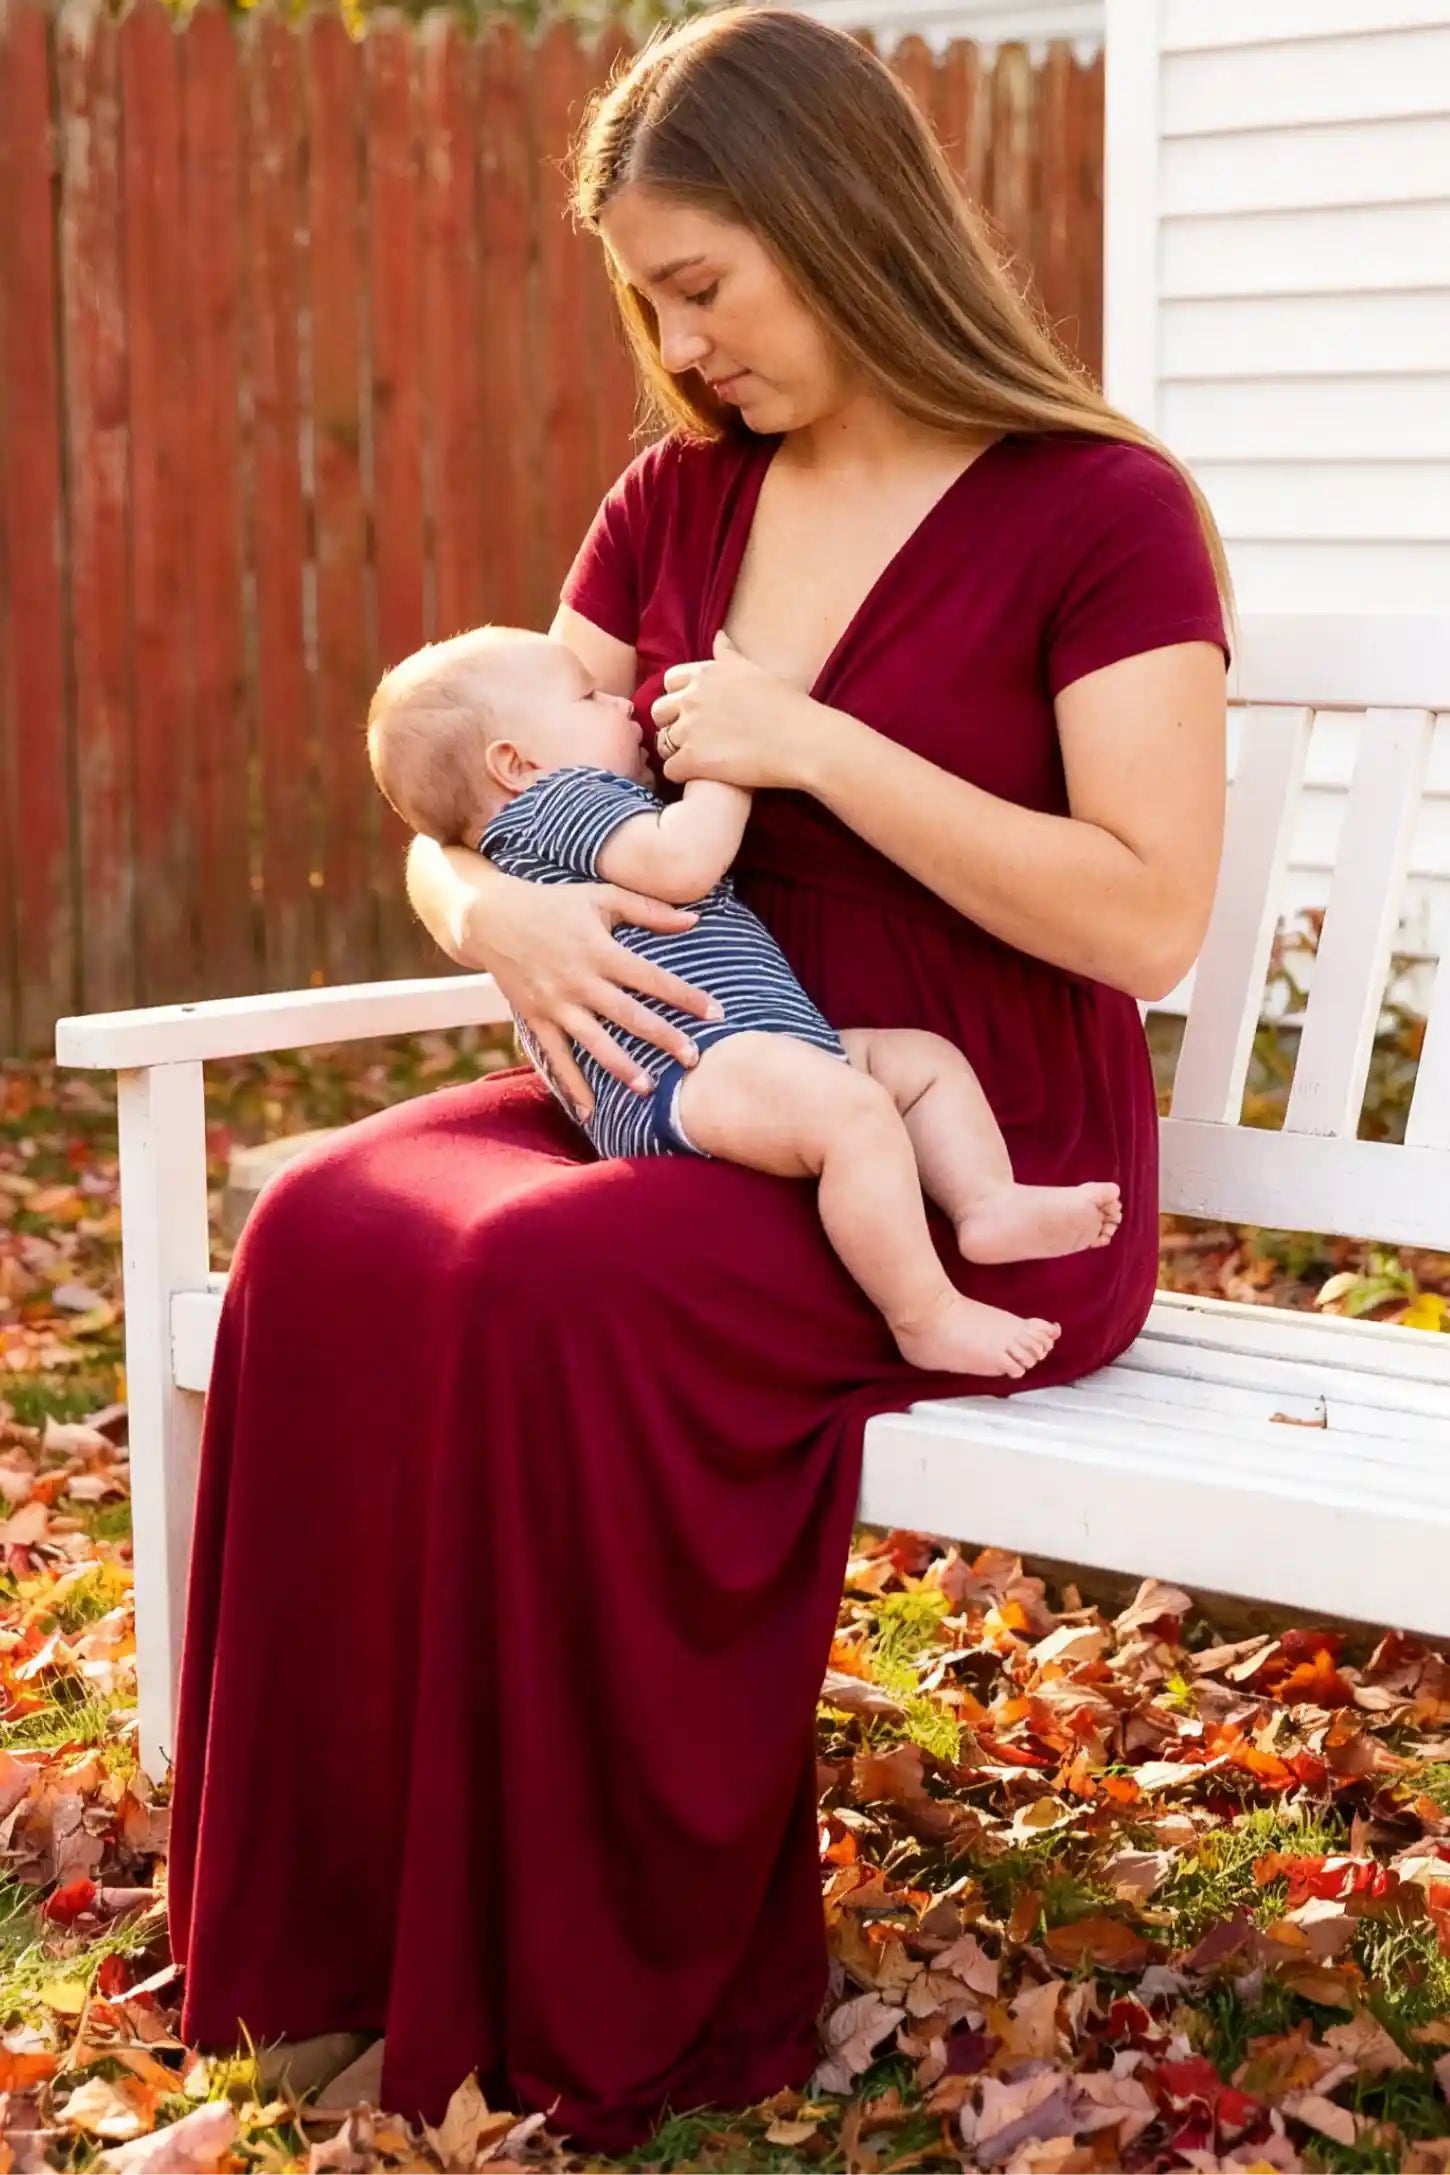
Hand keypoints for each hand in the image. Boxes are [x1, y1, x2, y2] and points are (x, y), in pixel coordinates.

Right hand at [464, 873, 721, 1120]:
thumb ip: (649, 909)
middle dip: (664, 1038)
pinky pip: (555, 1057)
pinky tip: (590, 1111)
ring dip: (621, 1067)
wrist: (490, 917)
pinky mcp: (534, 1018)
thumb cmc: (553, 903)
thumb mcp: (600, 896)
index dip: (686, 996)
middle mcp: (579, 980)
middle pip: (629, 1015)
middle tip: (695, 1060)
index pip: (653, 978)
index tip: (717, 1013)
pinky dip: (572, 1085)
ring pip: (594, 1042)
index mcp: (600, 950)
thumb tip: (695, 920)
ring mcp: (555, 1003)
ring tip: (648, 1089)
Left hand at [652, 629, 824, 790]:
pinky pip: (670, 769)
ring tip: (704, 759)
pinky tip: (704, 775)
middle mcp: (692, 697)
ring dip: (678, 751)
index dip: (680, 699)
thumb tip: (718, 636)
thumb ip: (729, 655)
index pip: (669, 682)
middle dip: (672, 724)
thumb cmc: (787, 706)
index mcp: (705, 673)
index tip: (698, 713)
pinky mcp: (693, 759)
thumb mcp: (755, 670)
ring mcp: (690, 728)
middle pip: (659, 712)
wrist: (804, 741)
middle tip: (696, 739)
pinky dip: (683, 774)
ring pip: (662, 743)